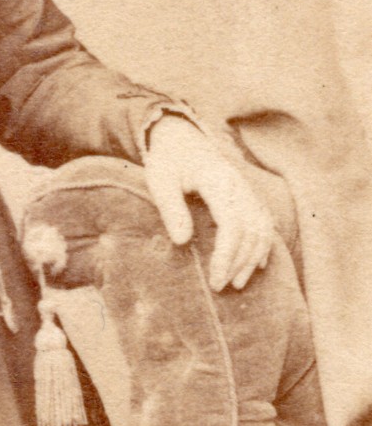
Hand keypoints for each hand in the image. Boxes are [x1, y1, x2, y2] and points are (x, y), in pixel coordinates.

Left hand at [145, 114, 274, 290]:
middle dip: (238, 262)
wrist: (180, 137)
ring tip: (238, 283)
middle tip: (220, 287)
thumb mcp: (161, 182)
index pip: (232, 224)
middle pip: (251, 230)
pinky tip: (258, 265)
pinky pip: (264, 222)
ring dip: (253, 258)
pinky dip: (263, 245)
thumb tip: (182, 241)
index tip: (215, 279)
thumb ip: (171, 210)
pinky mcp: (247, 196)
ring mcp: (247, 190)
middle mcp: (240, 186)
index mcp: (219, 182)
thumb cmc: (167, 162)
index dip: (227, 255)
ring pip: (262, 228)